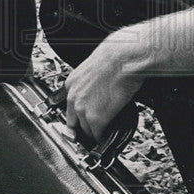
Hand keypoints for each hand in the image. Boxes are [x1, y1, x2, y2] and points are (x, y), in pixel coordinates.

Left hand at [65, 27, 145, 141]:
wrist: (123, 58)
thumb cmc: (115, 57)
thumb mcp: (94, 67)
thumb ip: (91, 81)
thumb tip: (98, 87)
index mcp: (71, 83)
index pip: (70, 105)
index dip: (79, 114)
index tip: (84, 118)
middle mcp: (73, 97)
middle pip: (74, 121)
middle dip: (84, 126)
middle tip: (93, 129)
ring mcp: (83, 109)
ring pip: (86, 130)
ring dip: (94, 132)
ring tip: (103, 132)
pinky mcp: (96, 119)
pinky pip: (97, 135)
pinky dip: (103, 137)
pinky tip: (107, 136)